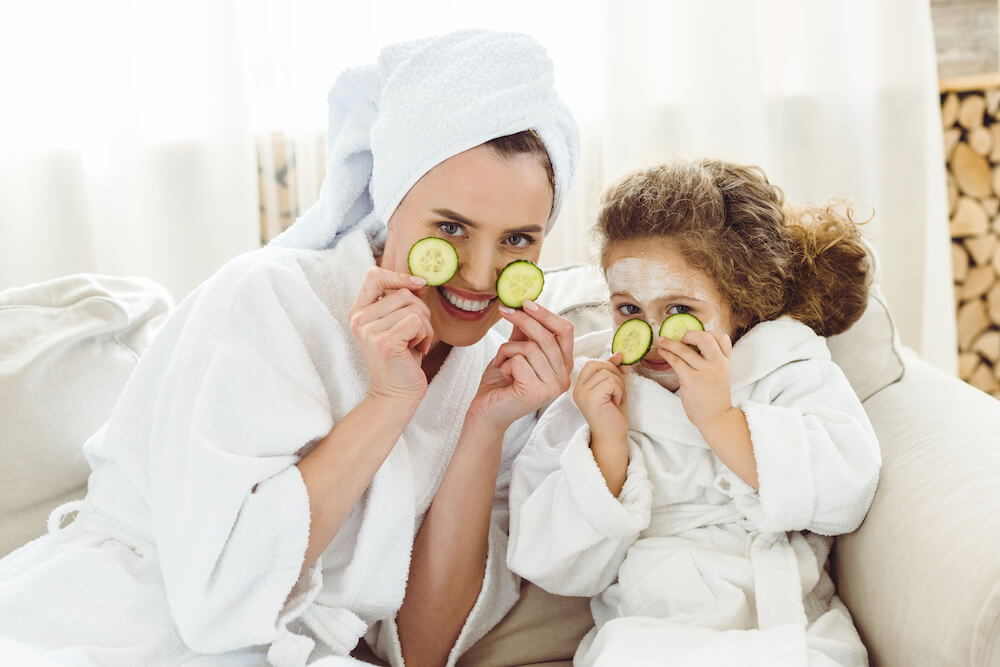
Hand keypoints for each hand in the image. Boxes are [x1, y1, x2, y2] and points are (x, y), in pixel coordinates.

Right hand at [349, 267, 432, 406]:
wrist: (396, 395)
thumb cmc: (402, 358)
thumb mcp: (397, 323)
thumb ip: (401, 301)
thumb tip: (420, 280)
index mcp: (358, 311)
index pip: (374, 275)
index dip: (399, 276)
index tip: (418, 285)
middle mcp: (358, 318)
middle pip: (403, 293)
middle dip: (420, 312)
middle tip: (415, 335)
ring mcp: (369, 330)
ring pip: (413, 308)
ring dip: (425, 327)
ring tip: (415, 344)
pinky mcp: (384, 341)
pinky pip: (416, 321)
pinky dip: (425, 336)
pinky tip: (417, 350)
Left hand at [469, 300, 573, 432]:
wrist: (486, 411)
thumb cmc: (501, 383)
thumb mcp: (516, 350)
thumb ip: (525, 331)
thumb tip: (525, 304)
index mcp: (563, 366)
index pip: (565, 331)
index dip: (546, 314)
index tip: (525, 302)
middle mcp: (563, 378)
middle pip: (547, 336)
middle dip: (522, 320)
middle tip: (504, 311)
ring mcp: (552, 388)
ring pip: (531, 348)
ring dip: (508, 350)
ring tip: (501, 362)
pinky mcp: (536, 393)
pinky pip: (519, 361)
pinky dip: (504, 363)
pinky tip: (503, 375)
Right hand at [573, 353, 627, 441]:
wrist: (613, 438)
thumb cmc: (613, 415)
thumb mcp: (615, 388)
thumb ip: (614, 371)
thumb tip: (619, 354)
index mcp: (580, 387)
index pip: (592, 363)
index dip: (608, 366)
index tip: (617, 380)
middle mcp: (577, 389)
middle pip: (598, 364)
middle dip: (614, 374)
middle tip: (616, 393)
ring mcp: (583, 394)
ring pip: (606, 373)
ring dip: (619, 385)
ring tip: (615, 400)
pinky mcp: (591, 399)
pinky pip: (610, 382)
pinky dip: (619, 391)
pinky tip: (615, 403)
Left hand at [656, 329, 733, 431]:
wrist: (716, 418)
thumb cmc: (714, 397)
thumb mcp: (721, 375)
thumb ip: (713, 361)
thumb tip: (692, 346)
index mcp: (726, 361)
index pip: (722, 338)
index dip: (709, 333)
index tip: (698, 336)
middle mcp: (717, 363)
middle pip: (705, 337)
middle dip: (690, 334)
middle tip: (682, 338)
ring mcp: (704, 371)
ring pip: (685, 349)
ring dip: (670, 343)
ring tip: (662, 341)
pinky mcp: (691, 380)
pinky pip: (676, 361)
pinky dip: (667, 354)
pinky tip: (662, 352)